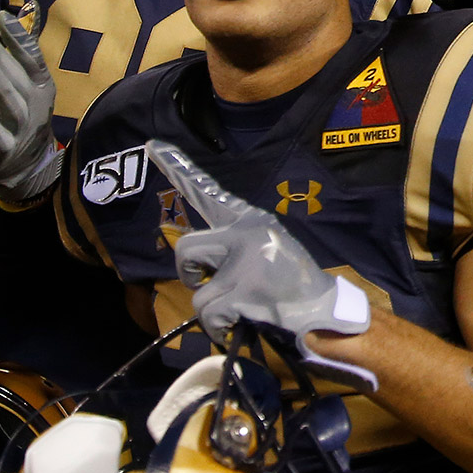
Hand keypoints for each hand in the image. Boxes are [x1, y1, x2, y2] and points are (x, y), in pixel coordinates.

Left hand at [0, 6, 60, 206]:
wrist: (29, 166)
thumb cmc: (24, 113)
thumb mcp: (29, 82)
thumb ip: (23, 49)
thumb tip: (25, 10)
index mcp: (41, 85)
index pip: (31, 57)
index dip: (18, 38)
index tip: (2, 16)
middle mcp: (36, 104)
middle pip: (19, 78)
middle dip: (1, 55)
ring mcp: (23, 129)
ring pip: (13, 106)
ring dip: (2, 88)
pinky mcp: (9, 150)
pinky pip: (0, 139)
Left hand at [146, 142, 376, 390]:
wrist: (322, 310)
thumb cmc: (290, 282)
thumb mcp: (265, 248)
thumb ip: (234, 244)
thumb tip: (199, 261)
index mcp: (250, 219)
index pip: (207, 190)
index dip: (176, 167)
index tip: (150, 144)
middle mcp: (246, 232)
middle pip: (186, 248)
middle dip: (188, 272)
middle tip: (203, 283)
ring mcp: (245, 261)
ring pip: (198, 290)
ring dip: (212, 310)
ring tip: (237, 311)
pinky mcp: (245, 290)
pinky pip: (209, 313)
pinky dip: (218, 328)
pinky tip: (238, 327)